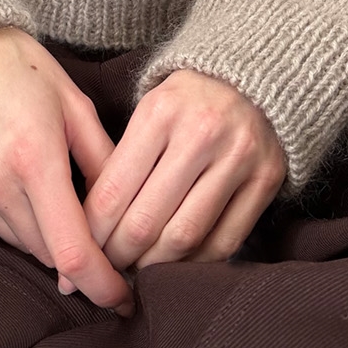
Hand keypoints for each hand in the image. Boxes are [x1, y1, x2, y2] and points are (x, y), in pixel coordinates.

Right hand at [0, 26, 135, 316]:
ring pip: (26, 247)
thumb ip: (106, 166)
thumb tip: (125, 224)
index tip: (125, 298)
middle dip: (81, 253)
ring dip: (49, 237)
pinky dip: (20, 224)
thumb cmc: (28, 72)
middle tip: (101, 232)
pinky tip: (23, 186)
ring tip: (55, 192)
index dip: (103, 284)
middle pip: (51, 255)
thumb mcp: (78, 107)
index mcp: (34, 157)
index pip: (73, 251)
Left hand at [59, 68, 285, 289]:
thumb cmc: (187, 102)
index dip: (92, 233)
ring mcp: (238, 157)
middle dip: (119, 256)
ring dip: (155, 265)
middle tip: (107, 269)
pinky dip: (195, 263)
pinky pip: (225, 241)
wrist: (253, 78)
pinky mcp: (266, 180)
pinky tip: (177, 264)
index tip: (82, 252)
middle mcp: (201, 133)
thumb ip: (122, 162)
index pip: (113, 191)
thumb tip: (88, 229)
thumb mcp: (149, 111)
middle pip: (146, 221)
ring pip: (185, 237)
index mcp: (160, 112)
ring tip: (139, 270)